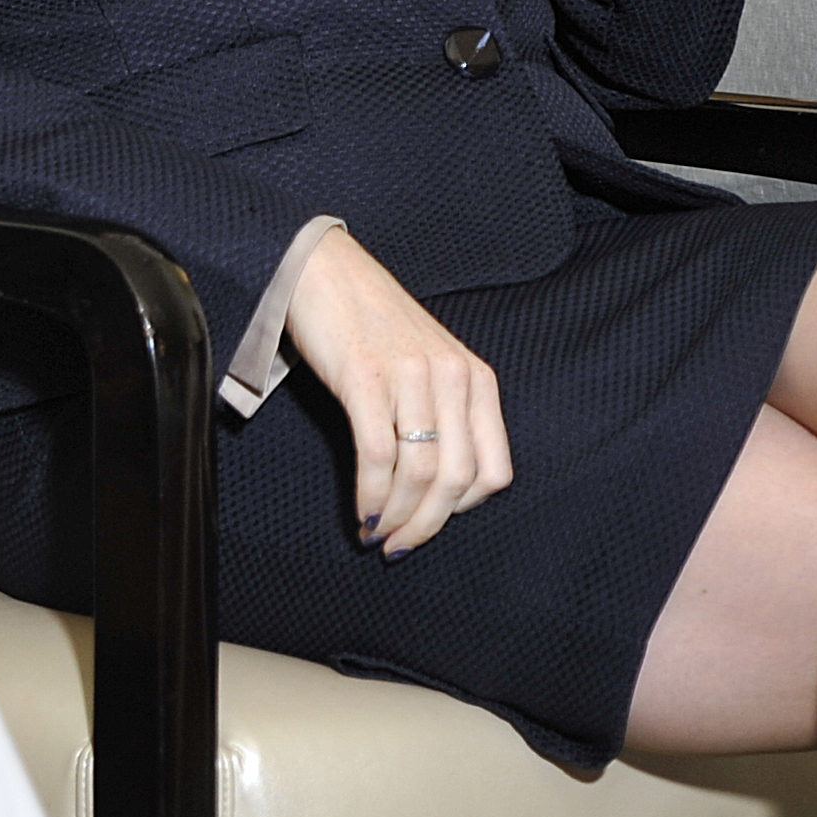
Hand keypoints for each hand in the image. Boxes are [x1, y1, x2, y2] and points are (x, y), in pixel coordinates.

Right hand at [284, 231, 513, 554]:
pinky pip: (377, 455)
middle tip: (399, 546)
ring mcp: (411, 376)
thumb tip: (432, 489)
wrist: (323, 270)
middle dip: (427, 526)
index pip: (493, 470)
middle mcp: (452, 377)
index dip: (462, 510)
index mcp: (476, 379)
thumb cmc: (371, 323)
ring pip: (418, 473)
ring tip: (376, 534)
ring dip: (396, 517)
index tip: (429, 523)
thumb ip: (442, 414)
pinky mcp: (366, 377)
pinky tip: (361, 512)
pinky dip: (370, 495)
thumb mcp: (427, 365)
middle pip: (456, 480)